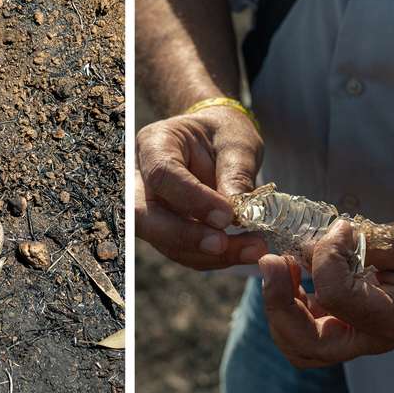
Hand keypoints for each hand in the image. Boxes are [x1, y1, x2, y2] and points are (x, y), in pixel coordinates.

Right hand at [135, 106, 267, 269]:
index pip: (162, 175)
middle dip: (186, 237)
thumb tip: (238, 213)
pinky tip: (245, 251)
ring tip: (253, 250)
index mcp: (155, 143)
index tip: (228, 215)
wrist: (218, 143)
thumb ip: (236, 173)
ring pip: (165, 242)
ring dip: (208, 254)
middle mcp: (141, 179)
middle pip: (145, 218)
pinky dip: (214, 258)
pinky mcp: (166, 231)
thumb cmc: (225, 135)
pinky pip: (183, 252)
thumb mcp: (237, 143)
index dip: (192, 199)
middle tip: (224, 245)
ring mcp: (149, 208)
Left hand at [259, 210, 393, 368]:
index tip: (340, 229)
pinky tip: (292, 269)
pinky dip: (287, 301)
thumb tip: (319, 244)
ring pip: (298, 341)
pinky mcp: (344, 320)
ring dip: (279, 305)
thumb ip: (369, 243)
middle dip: (279, 304)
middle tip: (273, 262)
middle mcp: (372, 336)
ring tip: (280, 264)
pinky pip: (304, 325)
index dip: (326, 260)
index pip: (340, 300)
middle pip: (306, 344)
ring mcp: (355, 332)